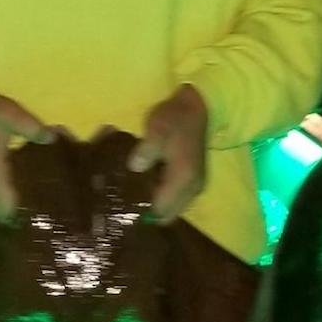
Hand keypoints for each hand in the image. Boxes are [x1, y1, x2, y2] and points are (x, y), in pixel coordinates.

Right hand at [0, 93, 54, 223]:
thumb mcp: (14, 115)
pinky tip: (10, 190)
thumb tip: (54, 140)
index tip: (40, 214)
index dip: (22, 214)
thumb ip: (35, 130)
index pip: (6, 206)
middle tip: (38, 211)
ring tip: (27, 203)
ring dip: (5, 208)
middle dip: (16, 216)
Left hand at [128, 84, 207, 222]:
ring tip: (134, 195)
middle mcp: (192, 188)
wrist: (198, 106)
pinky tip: (146, 185)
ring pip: (172, 208)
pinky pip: (175, 199)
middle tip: (126, 203)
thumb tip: (134, 167)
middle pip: (168, 216)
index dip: (143, 214)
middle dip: (149, 213)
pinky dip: (162, 197)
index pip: (162, 211)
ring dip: (156, 205)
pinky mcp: (192, 180)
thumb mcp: (157, 129)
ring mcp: (194, 185)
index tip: (123, 208)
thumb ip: (146, 151)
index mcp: (183, 179)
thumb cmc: (176, 118)